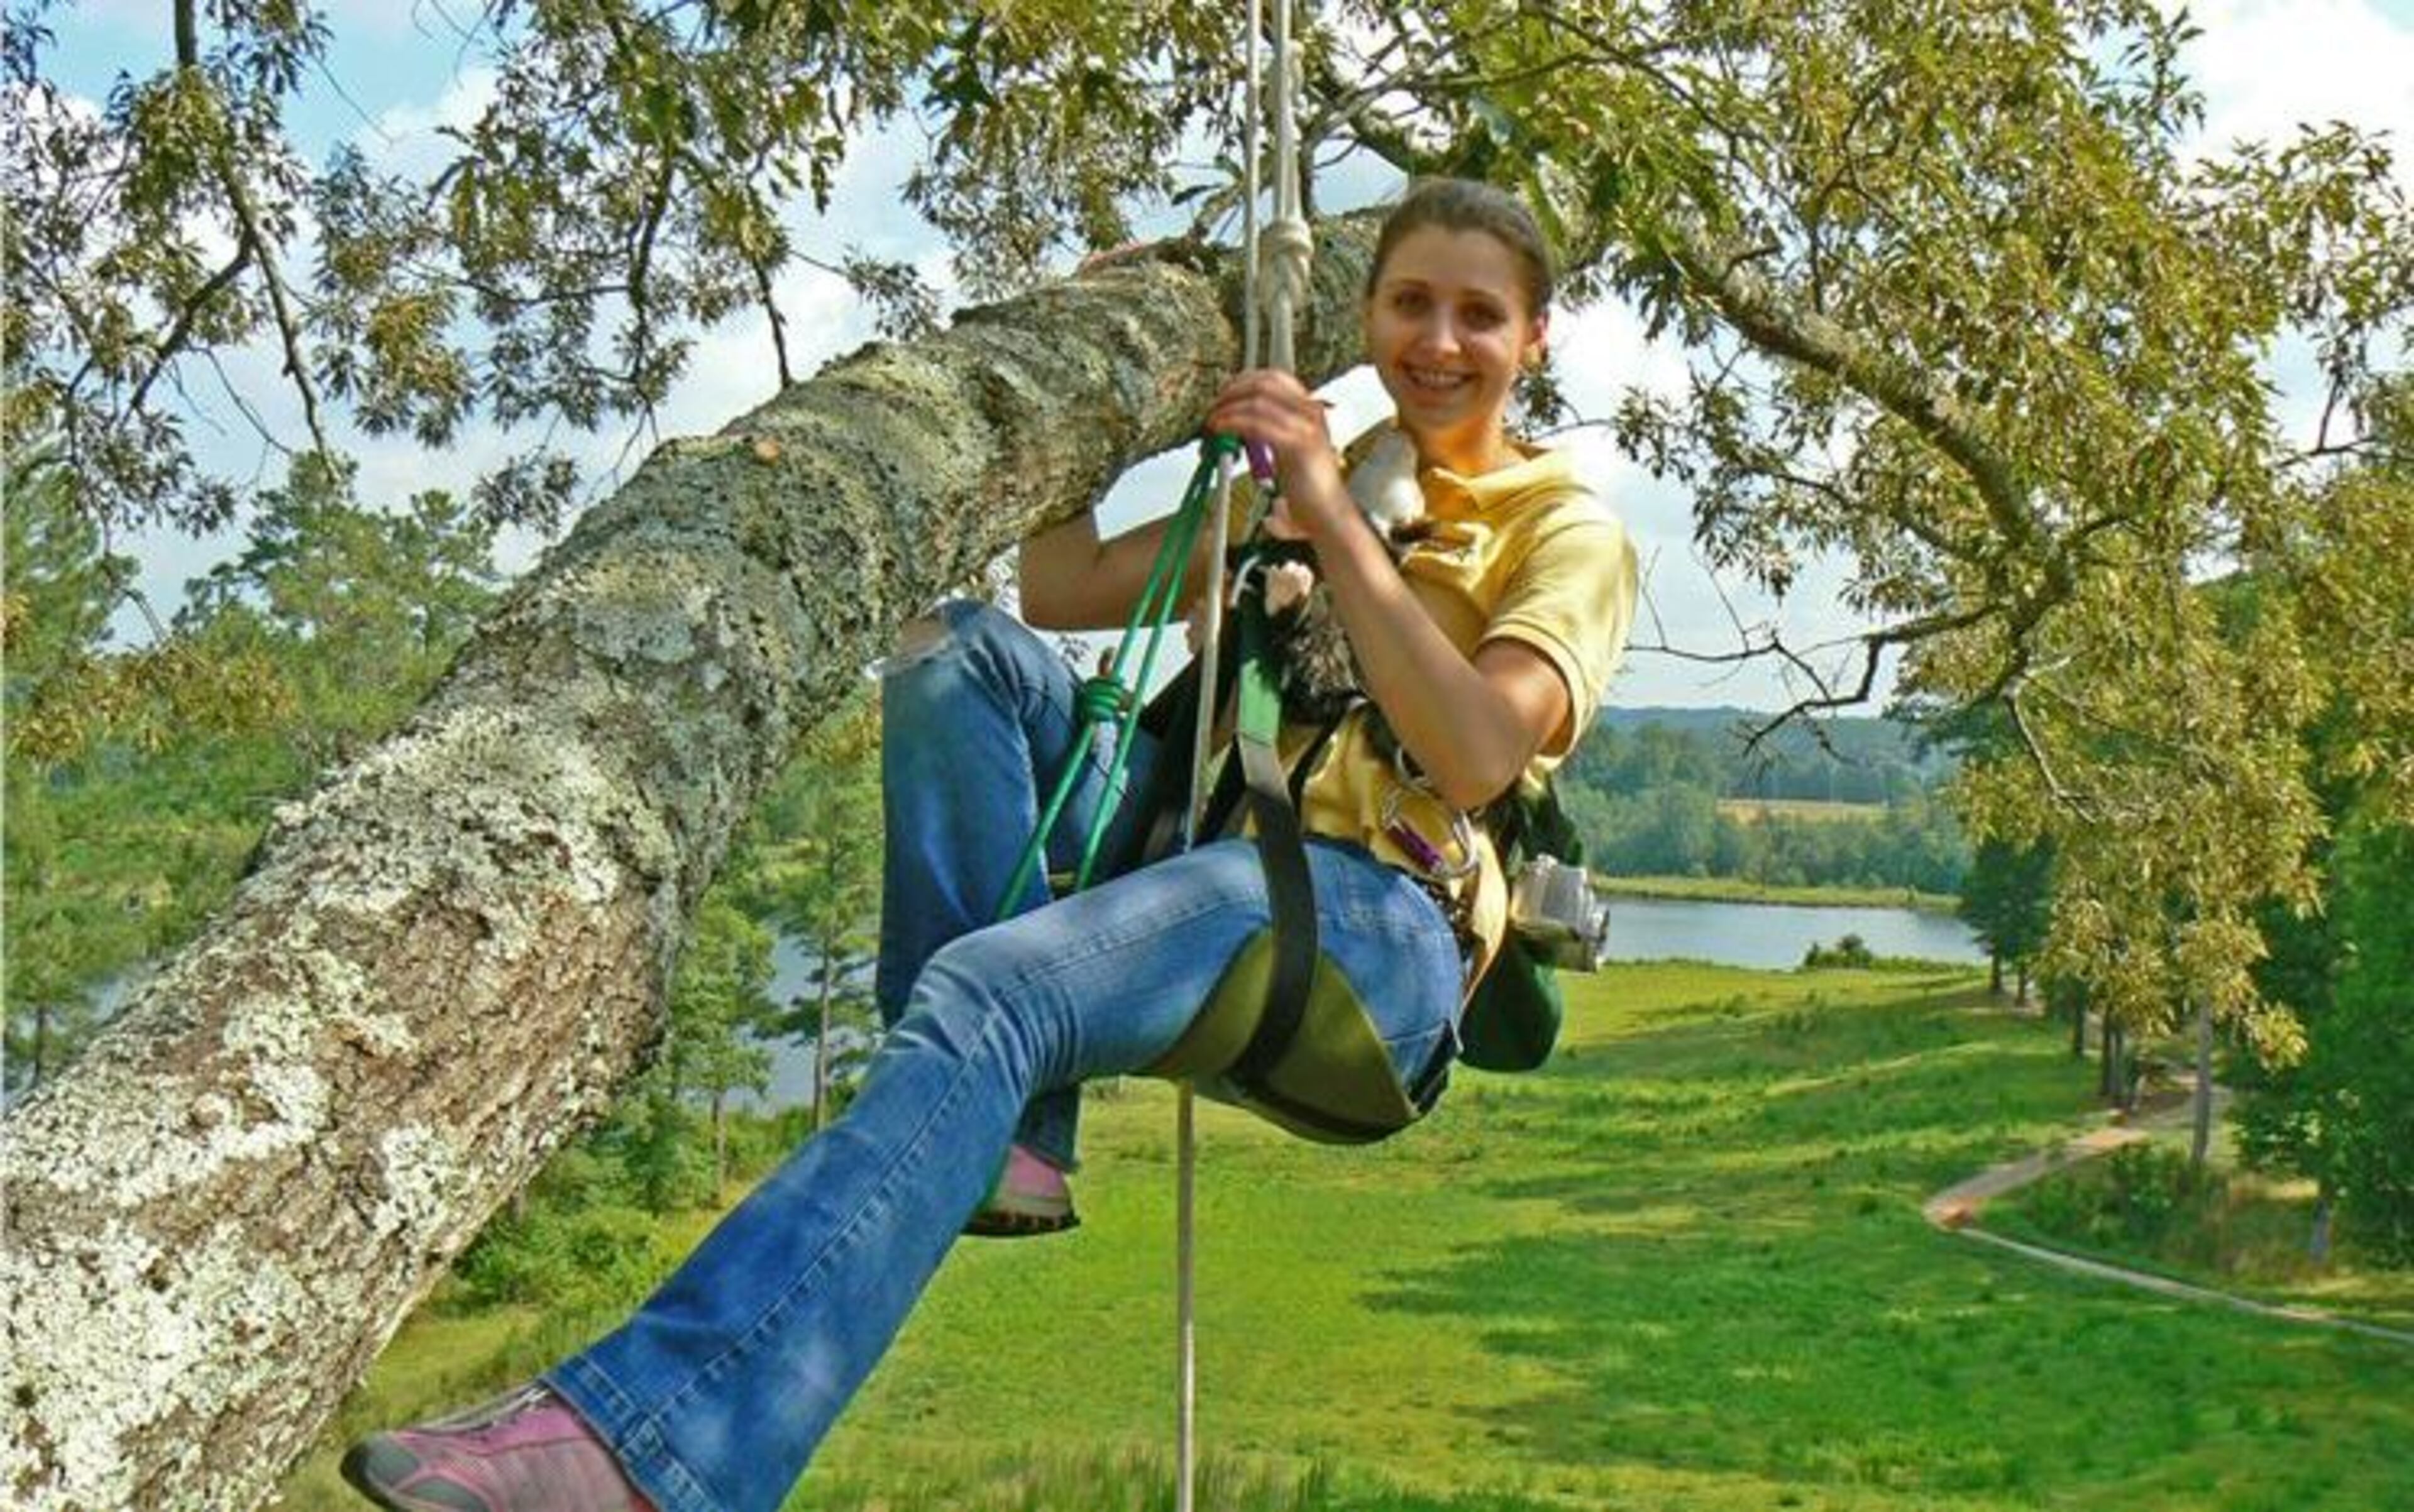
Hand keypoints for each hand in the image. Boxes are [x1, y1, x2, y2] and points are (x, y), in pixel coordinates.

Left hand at [1203, 370, 1352, 539]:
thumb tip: (1237, 425)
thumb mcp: (1288, 451)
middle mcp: (1310, 412)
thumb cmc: (1308, 490)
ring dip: (1228, 409)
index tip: (1224, 395)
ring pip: (1257, 401)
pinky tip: (1221, 431)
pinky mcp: (1299, 444)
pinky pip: (1256, 424)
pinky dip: (1233, 423)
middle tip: (1214, 409)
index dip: (1243, 381)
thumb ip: (1269, 433)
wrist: (1329, 514)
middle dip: (1231, 393)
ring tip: (1213, 423)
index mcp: (1309, 410)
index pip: (1273, 377)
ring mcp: (1307, 425)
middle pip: (1263, 383)